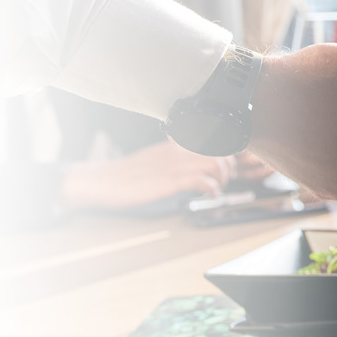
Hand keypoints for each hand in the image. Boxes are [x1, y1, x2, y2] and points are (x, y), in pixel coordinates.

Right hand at [59, 141, 233, 211]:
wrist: (102, 181)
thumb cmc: (126, 175)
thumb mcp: (154, 159)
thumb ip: (174, 158)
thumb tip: (192, 166)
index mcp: (175, 145)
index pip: (213, 141)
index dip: (230, 154)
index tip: (233, 167)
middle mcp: (178, 150)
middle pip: (220, 151)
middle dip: (230, 168)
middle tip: (224, 181)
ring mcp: (174, 164)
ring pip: (216, 162)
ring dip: (223, 178)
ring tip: (217, 189)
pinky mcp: (170, 180)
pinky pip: (202, 180)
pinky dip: (213, 189)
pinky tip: (210, 195)